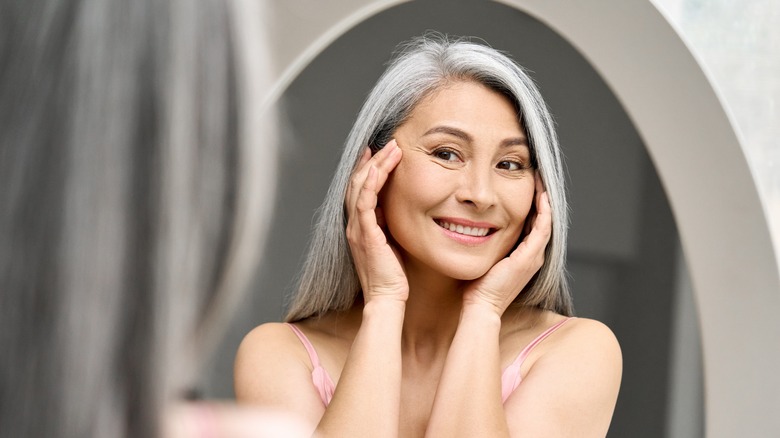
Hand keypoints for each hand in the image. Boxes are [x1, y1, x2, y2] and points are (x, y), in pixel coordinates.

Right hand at [345, 140, 408, 303]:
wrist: (387, 298)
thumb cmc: (393, 276)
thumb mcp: (391, 244)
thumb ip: (389, 226)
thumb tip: (397, 210)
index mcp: (360, 227)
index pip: (360, 190)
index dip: (366, 169)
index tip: (377, 152)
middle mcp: (354, 225)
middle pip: (357, 183)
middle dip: (372, 160)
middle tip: (386, 142)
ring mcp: (357, 229)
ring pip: (360, 187)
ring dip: (375, 164)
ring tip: (391, 148)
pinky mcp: (365, 234)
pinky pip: (364, 202)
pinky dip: (370, 182)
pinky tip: (379, 168)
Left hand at [462, 173, 551, 315]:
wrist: (481, 306)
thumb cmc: (477, 286)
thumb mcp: (485, 258)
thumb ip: (486, 243)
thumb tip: (473, 226)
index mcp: (524, 256)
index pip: (533, 224)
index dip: (533, 204)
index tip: (527, 185)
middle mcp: (533, 256)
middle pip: (543, 220)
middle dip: (541, 198)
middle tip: (538, 177)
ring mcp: (533, 257)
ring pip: (546, 222)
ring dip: (545, 200)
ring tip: (541, 180)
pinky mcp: (529, 257)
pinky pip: (542, 228)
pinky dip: (544, 211)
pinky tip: (541, 196)